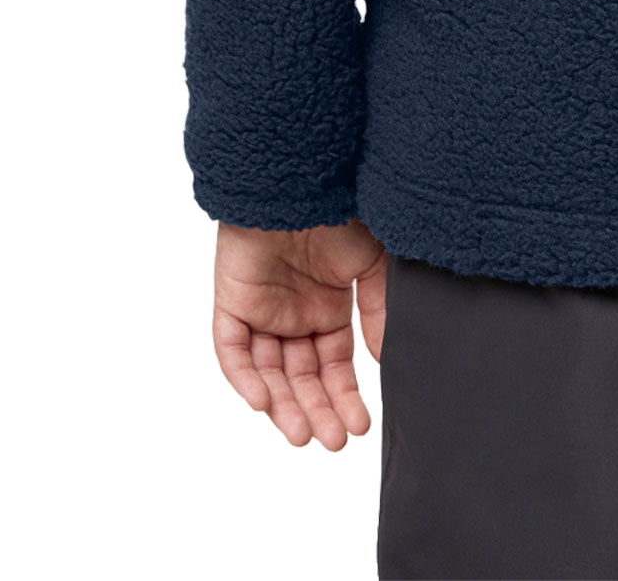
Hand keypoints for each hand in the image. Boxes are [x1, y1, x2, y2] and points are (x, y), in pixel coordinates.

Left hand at [208, 216, 389, 456]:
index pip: (334, 368)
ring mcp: (259, 312)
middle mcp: (292, 317)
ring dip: (282, 409)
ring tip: (303, 439)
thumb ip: (377, 312)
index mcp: (327, 310)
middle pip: (300, 381)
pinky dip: (244, 380)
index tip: (361, 427)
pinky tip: (263, 404)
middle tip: (333, 444)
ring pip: (267, 375)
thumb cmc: (340, 210)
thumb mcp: (371, 265)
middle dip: (316, 414)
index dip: (345, 399)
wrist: (300, 174)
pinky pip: (231, 351)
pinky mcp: (228, 303)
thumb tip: (389, 362)